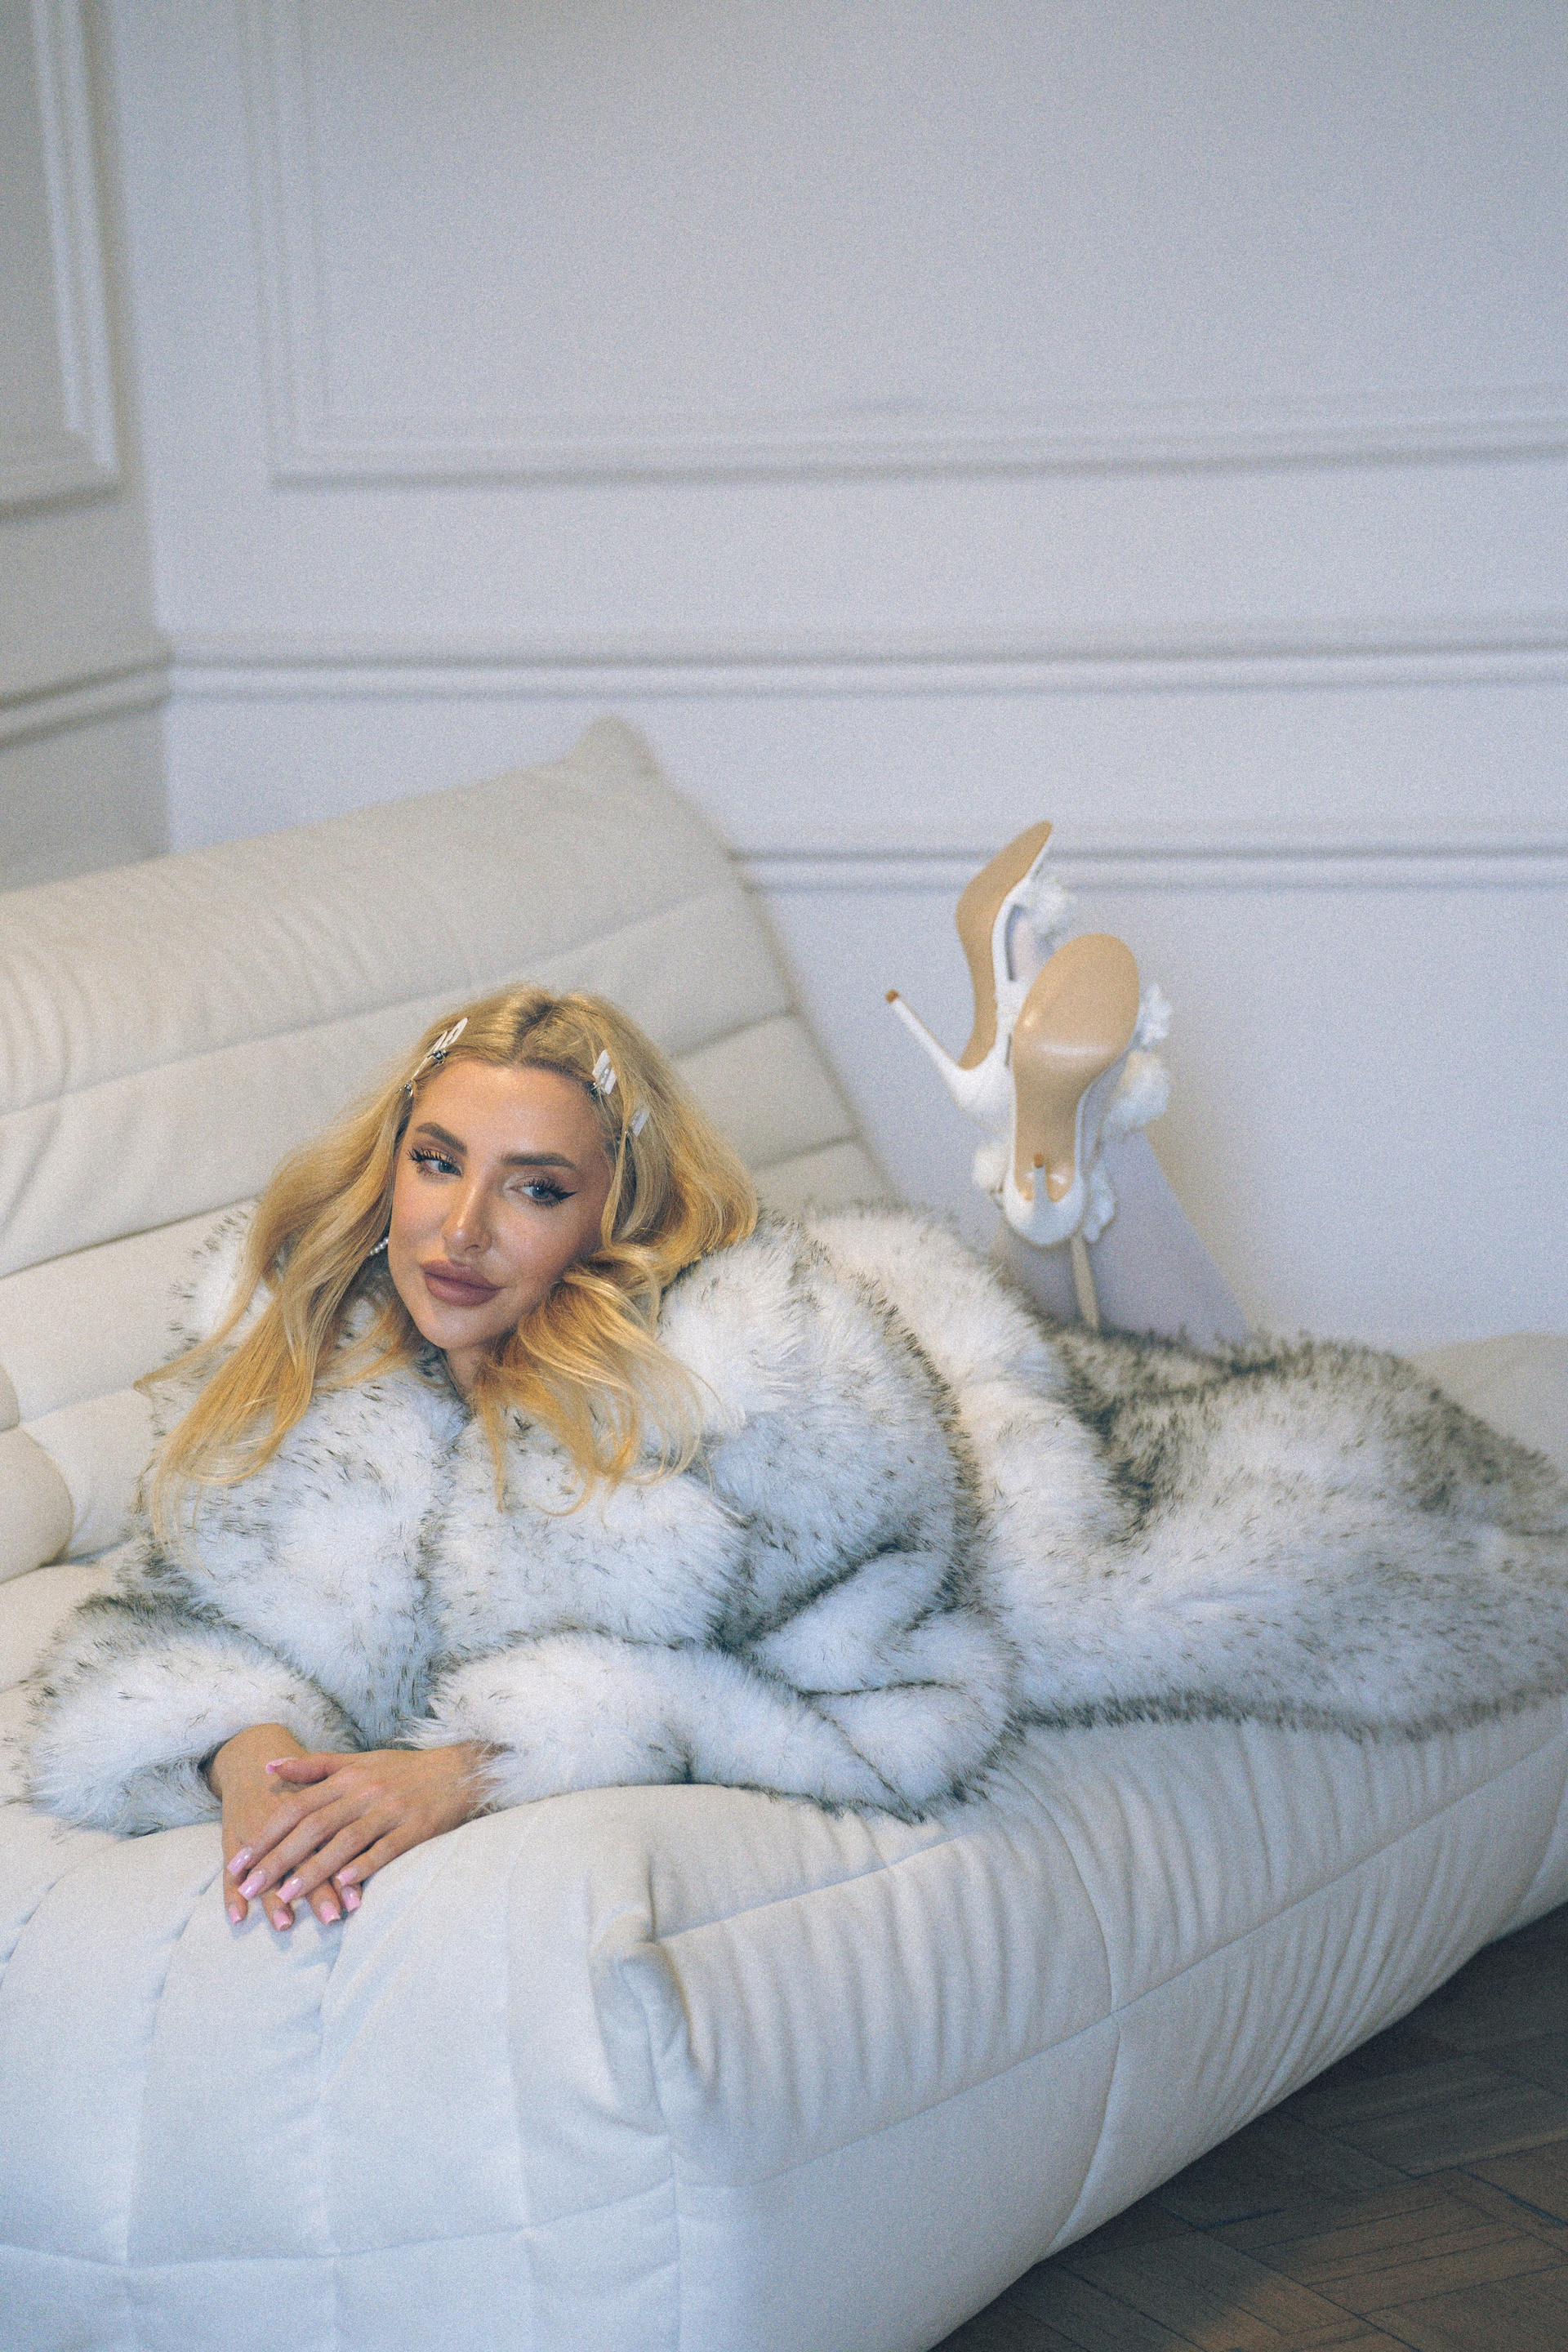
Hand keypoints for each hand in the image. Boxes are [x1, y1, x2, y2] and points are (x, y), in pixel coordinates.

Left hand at [208, 1725, 491, 1931]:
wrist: (459, 1770)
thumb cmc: (403, 1770)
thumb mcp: (358, 1761)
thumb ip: (314, 1766)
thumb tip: (268, 1768)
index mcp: (347, 1777)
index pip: (297, 1807)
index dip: (265, 1835)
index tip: (238, 1863)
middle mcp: (364, 1792)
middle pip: (313, 1826)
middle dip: (278, 1858)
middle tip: (248, 1888)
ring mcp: (390, 1810)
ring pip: (344, 1840)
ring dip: (313, 1870)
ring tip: (285, 1896)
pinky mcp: (415, 1828)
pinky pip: (385, 1849)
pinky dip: (363, 1867)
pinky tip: (343, 1887)